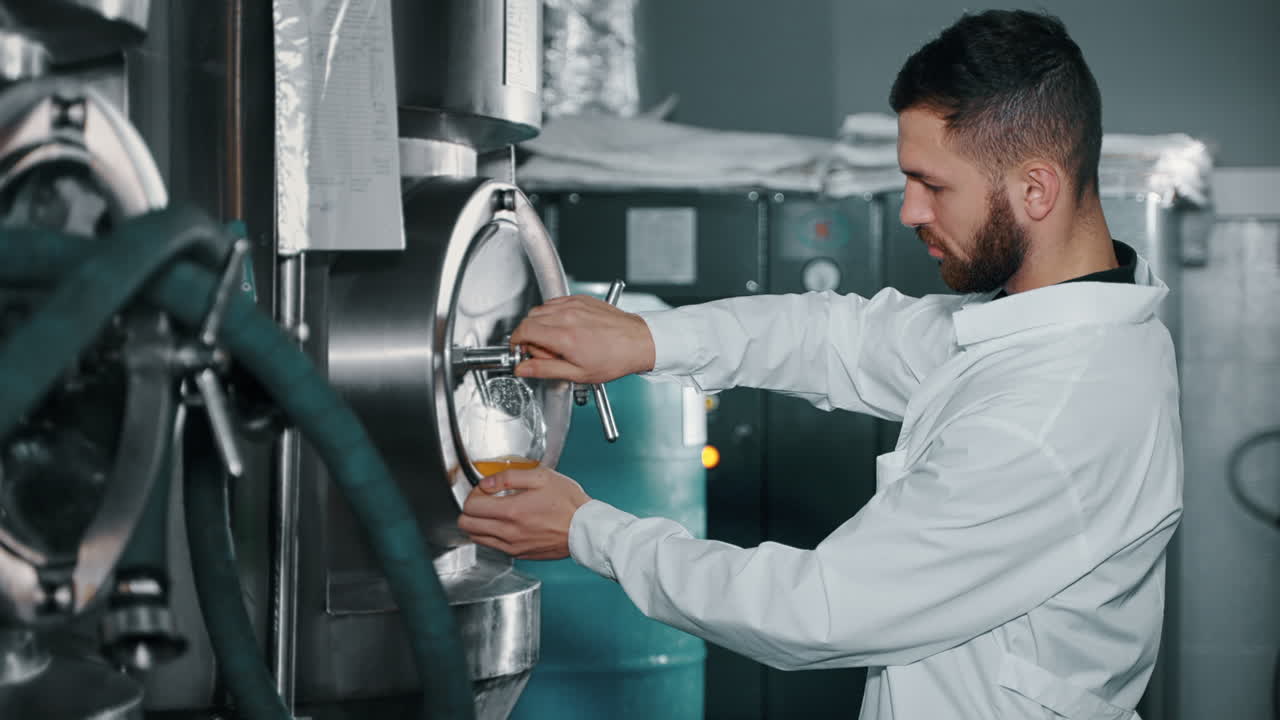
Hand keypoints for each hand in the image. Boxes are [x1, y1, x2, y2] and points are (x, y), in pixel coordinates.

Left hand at [457, 467, 591, 559]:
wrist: (585, 529)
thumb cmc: (568, 503)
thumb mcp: (541, 477)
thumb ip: (508, 477)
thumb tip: (486, 483)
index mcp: (511, 511)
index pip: (470, 507)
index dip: (473, 494)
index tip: (484, 489)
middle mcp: (508, 532)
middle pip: (466, 525)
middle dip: (470, 510)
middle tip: (485, 501)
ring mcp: (512, 547)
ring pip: (476, 538)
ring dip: (479, 524)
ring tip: (495, 512)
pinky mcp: (519, 554)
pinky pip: (493, 546)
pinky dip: (492, 535)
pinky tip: (507, 524)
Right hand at [510, 295, 655, 383]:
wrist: (638, 342)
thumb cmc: (614, 359)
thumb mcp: (577, 374)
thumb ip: (545, 369)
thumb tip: (522, 368)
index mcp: (564, 336)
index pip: (523, 330)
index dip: (516, 341)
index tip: (520, 350)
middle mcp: (567, 316)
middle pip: (529, 319)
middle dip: (530, 336)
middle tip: (546, 352)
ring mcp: (574, 304)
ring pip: (541, 310)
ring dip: (541, 325)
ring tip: (558, 341)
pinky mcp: (580, 299)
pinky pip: (555, 303)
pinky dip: (553, 315)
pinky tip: (567, 329)